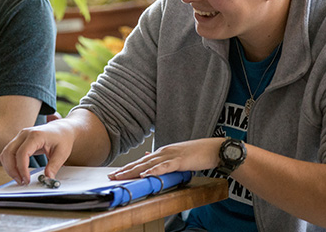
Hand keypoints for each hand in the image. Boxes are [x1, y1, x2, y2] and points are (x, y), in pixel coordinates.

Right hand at [0, 120, 76, 185]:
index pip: (22, 153)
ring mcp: (20, 136)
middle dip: (12, 170)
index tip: (27, 180)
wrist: (61, 129)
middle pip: (9, 152)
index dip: (22, 169)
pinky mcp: (18, 140)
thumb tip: (47, 179)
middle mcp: (24, 134)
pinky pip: (8, 153)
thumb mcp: (62, 153)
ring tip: (20, 179)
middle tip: (21, 182)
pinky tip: (18, 172)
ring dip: (9, 168)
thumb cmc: (62, 139)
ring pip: (5, 153)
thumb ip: (54, 166)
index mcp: (36, 135)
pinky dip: (10, 163)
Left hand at [108, 138, 224, 179]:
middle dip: (125, 170)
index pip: (141, 162)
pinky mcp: (179, 160)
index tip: (116, 173)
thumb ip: (161, 158)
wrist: (213, 149)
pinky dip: (154, 171)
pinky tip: (145, 174)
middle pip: (140, 163)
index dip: (128, 167)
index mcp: (162, 152)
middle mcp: (163, 152)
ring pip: (148, 165)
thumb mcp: (176, 155)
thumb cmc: (196, 153)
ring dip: (134, 171)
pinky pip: (164, 167)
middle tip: (112, 176)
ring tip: (122, 176)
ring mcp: (170, 155)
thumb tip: (147, 157)